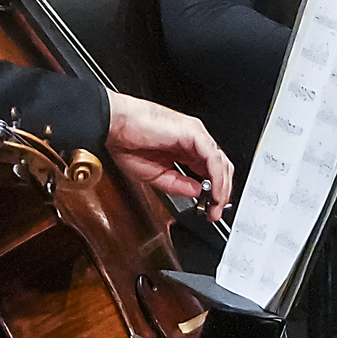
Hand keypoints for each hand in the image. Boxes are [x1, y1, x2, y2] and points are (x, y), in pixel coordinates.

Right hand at [104, 92, 235, 212]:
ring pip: (221, 164)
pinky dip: (217, 177)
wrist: (114, 126)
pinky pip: (213, 158)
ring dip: (222, 188)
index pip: (210, 172)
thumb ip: (178, 185)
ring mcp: (196, 136)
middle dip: (222, 193)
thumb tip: (199, 193)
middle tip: (216, 212)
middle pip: (221, 169)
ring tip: (216, 205)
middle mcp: (194, 142)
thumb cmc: (127, 143)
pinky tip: (213, 191)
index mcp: (185, 150)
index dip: (215, 192)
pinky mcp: (194, 132)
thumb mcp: (154, 175)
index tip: (212, 209)